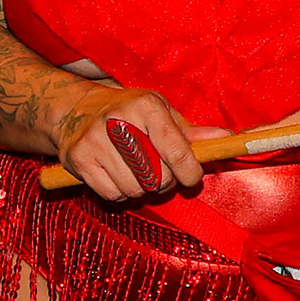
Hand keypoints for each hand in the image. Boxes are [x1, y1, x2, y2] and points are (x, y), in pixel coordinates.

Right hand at [57, 85, 205, 201]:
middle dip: (164, 181)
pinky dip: (119, 192)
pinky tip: (115, 175)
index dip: (190, 173)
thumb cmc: (127, 112)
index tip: (191, 177)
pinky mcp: (78, 159)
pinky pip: (113, 195)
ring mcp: (95, 140)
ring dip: (141, 188)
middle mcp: (118, 120)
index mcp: (146, 106)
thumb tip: (226, 139)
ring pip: (136, 189)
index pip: (178, 151)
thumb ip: (190, 132)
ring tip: (135, 171)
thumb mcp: (159, 112)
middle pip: (158, 176)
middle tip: (158, 172)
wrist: (73, 109)